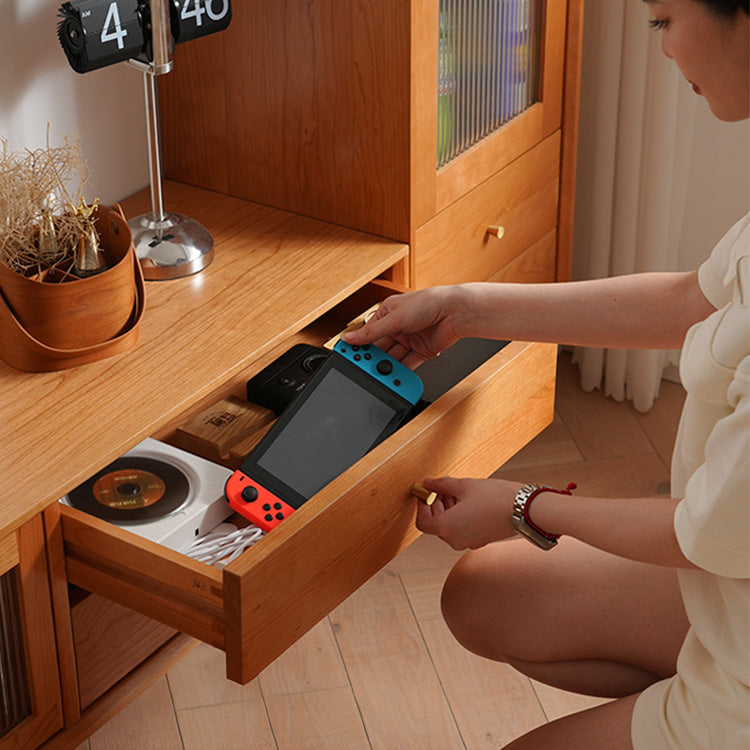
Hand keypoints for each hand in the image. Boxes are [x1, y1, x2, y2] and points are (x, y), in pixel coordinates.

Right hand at [341, 286, 468, 368]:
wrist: (456, 312)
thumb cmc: (429, 302)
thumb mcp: (394, 318)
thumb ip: (371, 332)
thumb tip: (350, 337)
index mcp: (388, 313)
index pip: (368, 332)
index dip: (358, 344)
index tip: (347, 355)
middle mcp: (399, 327)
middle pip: (380, 347)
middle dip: (372, 359)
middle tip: (363, 369)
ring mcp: (410, 340)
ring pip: (393, 357)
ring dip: (387, 367)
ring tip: (379, 376)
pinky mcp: (422, 351)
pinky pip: (408, 364)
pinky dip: (402, 372)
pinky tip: (394, 378)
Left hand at [415, 476, 522, 549]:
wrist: (524, 510)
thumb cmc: (495, 498)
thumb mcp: (463, 485)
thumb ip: (440, 485)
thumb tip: (427, 483)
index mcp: (446, 528)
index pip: (422, 522)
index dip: (420, 506)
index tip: (424, 493)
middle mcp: (455, 540)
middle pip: (436, 523)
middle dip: (436, 504)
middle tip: (442, 487)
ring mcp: (468, 542)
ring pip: (449, 526)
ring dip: (448, 508)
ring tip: (457, 490)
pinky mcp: (479, 540)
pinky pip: (462, 529)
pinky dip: (459, 516)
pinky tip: (468, 500)